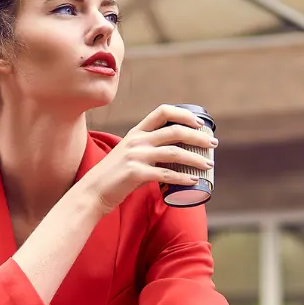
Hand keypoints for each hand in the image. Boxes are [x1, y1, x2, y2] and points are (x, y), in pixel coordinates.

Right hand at [75, 104, 216, 214]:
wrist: (91, 193)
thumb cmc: (112, 178)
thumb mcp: (127, 155)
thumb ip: (144, 151)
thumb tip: (168, 157)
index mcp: (136, 133)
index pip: (163, 111)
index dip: (184, 114)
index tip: (199, 123)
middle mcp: (137, 141)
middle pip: (175, 131)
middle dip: (198, 136)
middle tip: (212, 143)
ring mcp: (136, 156)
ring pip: (174, 152)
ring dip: (195, 158)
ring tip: (208, 164)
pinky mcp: (136, 174)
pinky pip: (166, 174)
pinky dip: (182, 178)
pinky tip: (193, 181)